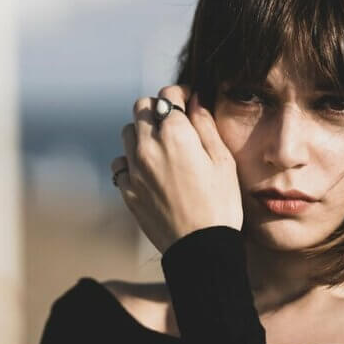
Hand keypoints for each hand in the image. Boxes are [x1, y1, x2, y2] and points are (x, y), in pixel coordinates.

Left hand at [112, 85, 243, 254]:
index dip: (181, 94)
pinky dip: (131, 161)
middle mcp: (149, 147)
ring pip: (128, 133)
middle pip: (142, 107)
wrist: (201, 249)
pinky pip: (120, 163)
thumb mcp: (223, 162)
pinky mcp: (126, 190)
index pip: (168, 95)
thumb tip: (194, 100)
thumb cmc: (220, 205)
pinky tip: (149, 172)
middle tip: (175, 124)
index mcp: (176, 135)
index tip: (189, 102)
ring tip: (163, 149)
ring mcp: (134, 169)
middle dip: (158, 109)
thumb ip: (205, 126)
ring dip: (143, 133)